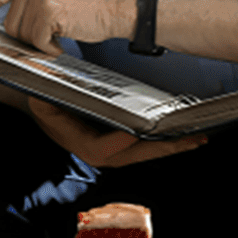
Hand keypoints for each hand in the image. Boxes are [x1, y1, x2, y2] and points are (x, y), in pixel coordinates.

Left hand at [0, 0, 133, 53]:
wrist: (115, 9)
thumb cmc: (89, 7)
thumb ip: (30, 4)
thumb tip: (8, 27)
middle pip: (10, 24)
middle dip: (27, 38)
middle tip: (47, 36)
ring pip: (23, 35)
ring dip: (40, 43)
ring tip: (58, 35)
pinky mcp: (50, 12)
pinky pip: (38, 41)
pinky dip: (49, 49)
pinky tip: (62, 42)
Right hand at [21, 95, 207, 168]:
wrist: (46, 109)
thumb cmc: (46, 105)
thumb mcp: (42, 100)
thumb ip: (47, 98)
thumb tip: (53, 82)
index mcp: (83, 144)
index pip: (105, 148)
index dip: (123, 141)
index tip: (140, 131)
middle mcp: (101, 152)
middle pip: (136, 155)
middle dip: (163, 148)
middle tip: (189, 140)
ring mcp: (113, 150)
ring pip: (145, 153)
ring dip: (170, 147)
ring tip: (195, 140)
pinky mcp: (120, 145)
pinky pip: (145, 147)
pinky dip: (164, 143)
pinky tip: (182, 137)